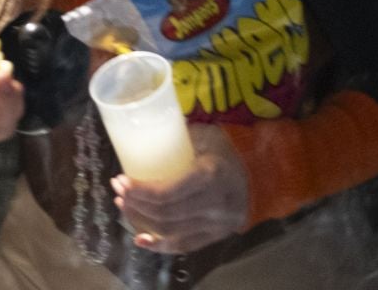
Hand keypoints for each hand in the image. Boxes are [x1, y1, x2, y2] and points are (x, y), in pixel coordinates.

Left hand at [111, 125, 248, 255]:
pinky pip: (183, 245)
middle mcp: (215, 204)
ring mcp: (217, 225)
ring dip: (141, 220)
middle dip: (135, 204)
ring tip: (124, 205)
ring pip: (170, 231)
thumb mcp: (204, 135)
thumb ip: (176, 139)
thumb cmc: (225, 148)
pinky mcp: (216, 236)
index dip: (140, 191)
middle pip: (165, 214)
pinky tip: (140, 238)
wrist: (259, 171)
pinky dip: (159, 244)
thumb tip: (139, 132)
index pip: (168, 193)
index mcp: (211, 175)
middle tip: (118, 190)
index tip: (121, 181)